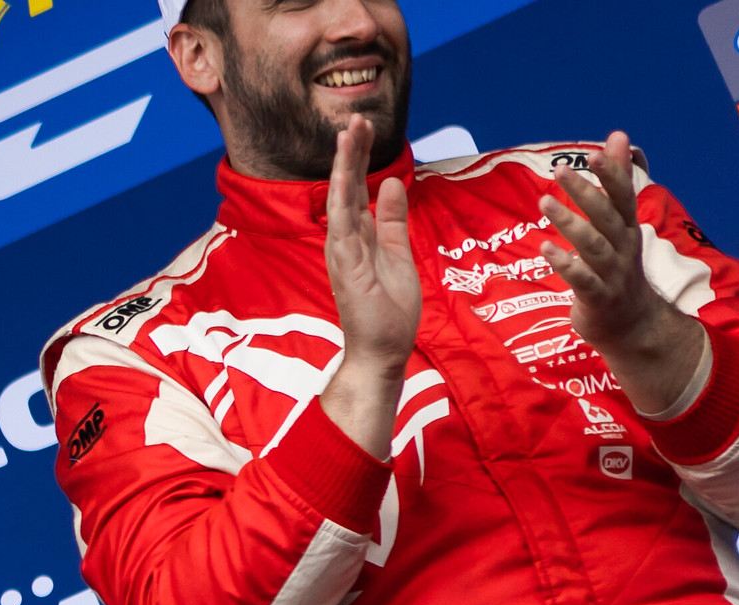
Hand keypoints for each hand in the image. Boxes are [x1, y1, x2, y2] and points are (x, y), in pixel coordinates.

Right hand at [320, 114, 419, 460]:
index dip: (358, 158)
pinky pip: (343, 228)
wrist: (383, 352)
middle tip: (356, 118)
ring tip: (350, 134)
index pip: (356, 189)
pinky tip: (344, 177)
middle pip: (345, 188)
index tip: (363, 127)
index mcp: (358, 237)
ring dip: (344, 168)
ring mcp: (342, 254)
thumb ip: (393, 219)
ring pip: (340, 201)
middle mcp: (344, 241)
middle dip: (350, 153)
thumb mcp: (398, 253)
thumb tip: (393, 184)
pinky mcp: (347, 269)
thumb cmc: (389, 311)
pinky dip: (342, 201)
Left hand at [538, 131, 705, 413]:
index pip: (622, 196)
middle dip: (585, 192)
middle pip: (605, 216)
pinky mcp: (598, 299)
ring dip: (569, 223)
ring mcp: (612, 274)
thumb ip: (616, 183)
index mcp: (627, 229)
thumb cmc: (618, 268)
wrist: (633, 324)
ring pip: (593, 245)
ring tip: (545, 203)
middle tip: (559, 170)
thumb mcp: (619, 225)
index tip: (595, 151)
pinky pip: (582, 280)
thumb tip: (618, 136)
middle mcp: (623, 248)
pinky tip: (546, 250)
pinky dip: (566, 264)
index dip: (611, 173)